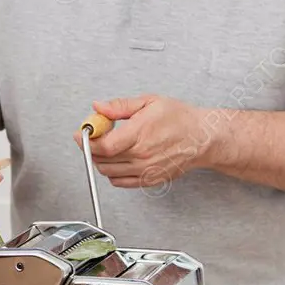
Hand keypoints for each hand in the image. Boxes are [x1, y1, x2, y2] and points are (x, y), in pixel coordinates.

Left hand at [73, 95, 218, 188]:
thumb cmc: (180, 119)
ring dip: (101, 161)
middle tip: (94, 137)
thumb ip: (119, 106)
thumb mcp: (149, 102)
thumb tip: (98, 107)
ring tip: (107, 147)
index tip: (82, 134)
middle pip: (102, 160)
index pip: (103, 146)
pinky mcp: (149, 180)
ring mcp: (145, 171)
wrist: (202, 138)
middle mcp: (141, 156)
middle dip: (92, 148)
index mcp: (139, 134)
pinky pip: (120, 182)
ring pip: (108, 172)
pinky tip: (117, 160)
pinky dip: (113, 173)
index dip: (87, 141)